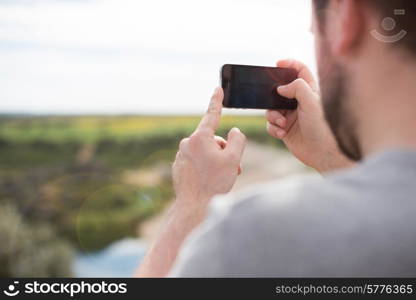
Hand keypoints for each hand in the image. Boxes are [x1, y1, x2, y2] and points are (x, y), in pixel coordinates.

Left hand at [173, 87, 245, 206]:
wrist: (194, 206)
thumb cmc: (215, 182)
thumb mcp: (234, 159)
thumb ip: (238, 139)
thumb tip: (234, 131)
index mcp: (200, 138)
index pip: (212, 115)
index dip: (217, 101)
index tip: (218, 89)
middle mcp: (187, 144)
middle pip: (213, 140)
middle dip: (224, 151)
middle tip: (232, 167)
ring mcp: (181, 156)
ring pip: (205, 152)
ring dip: (216, 161)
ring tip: (221, 177)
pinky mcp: (179, 167)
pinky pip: (196, 162)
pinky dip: (205, 168)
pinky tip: (208, 181)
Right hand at [266, 59, 353, 172]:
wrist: (323, 154)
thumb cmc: (323, 127)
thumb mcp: (312, 102)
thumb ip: (297, 88)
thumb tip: (281, 88)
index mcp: (310, 92)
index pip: (300, 71)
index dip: (289, 65)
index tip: (278, 64)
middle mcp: (300, 102)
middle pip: (280, 91)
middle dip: (273, 95)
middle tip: (272, 97)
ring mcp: (291, 116)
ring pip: (272, 109)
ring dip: (273, 116)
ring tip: (281, 123)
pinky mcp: (285, 130)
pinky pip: (271, 125)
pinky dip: (273, 128)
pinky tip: (282, 134)